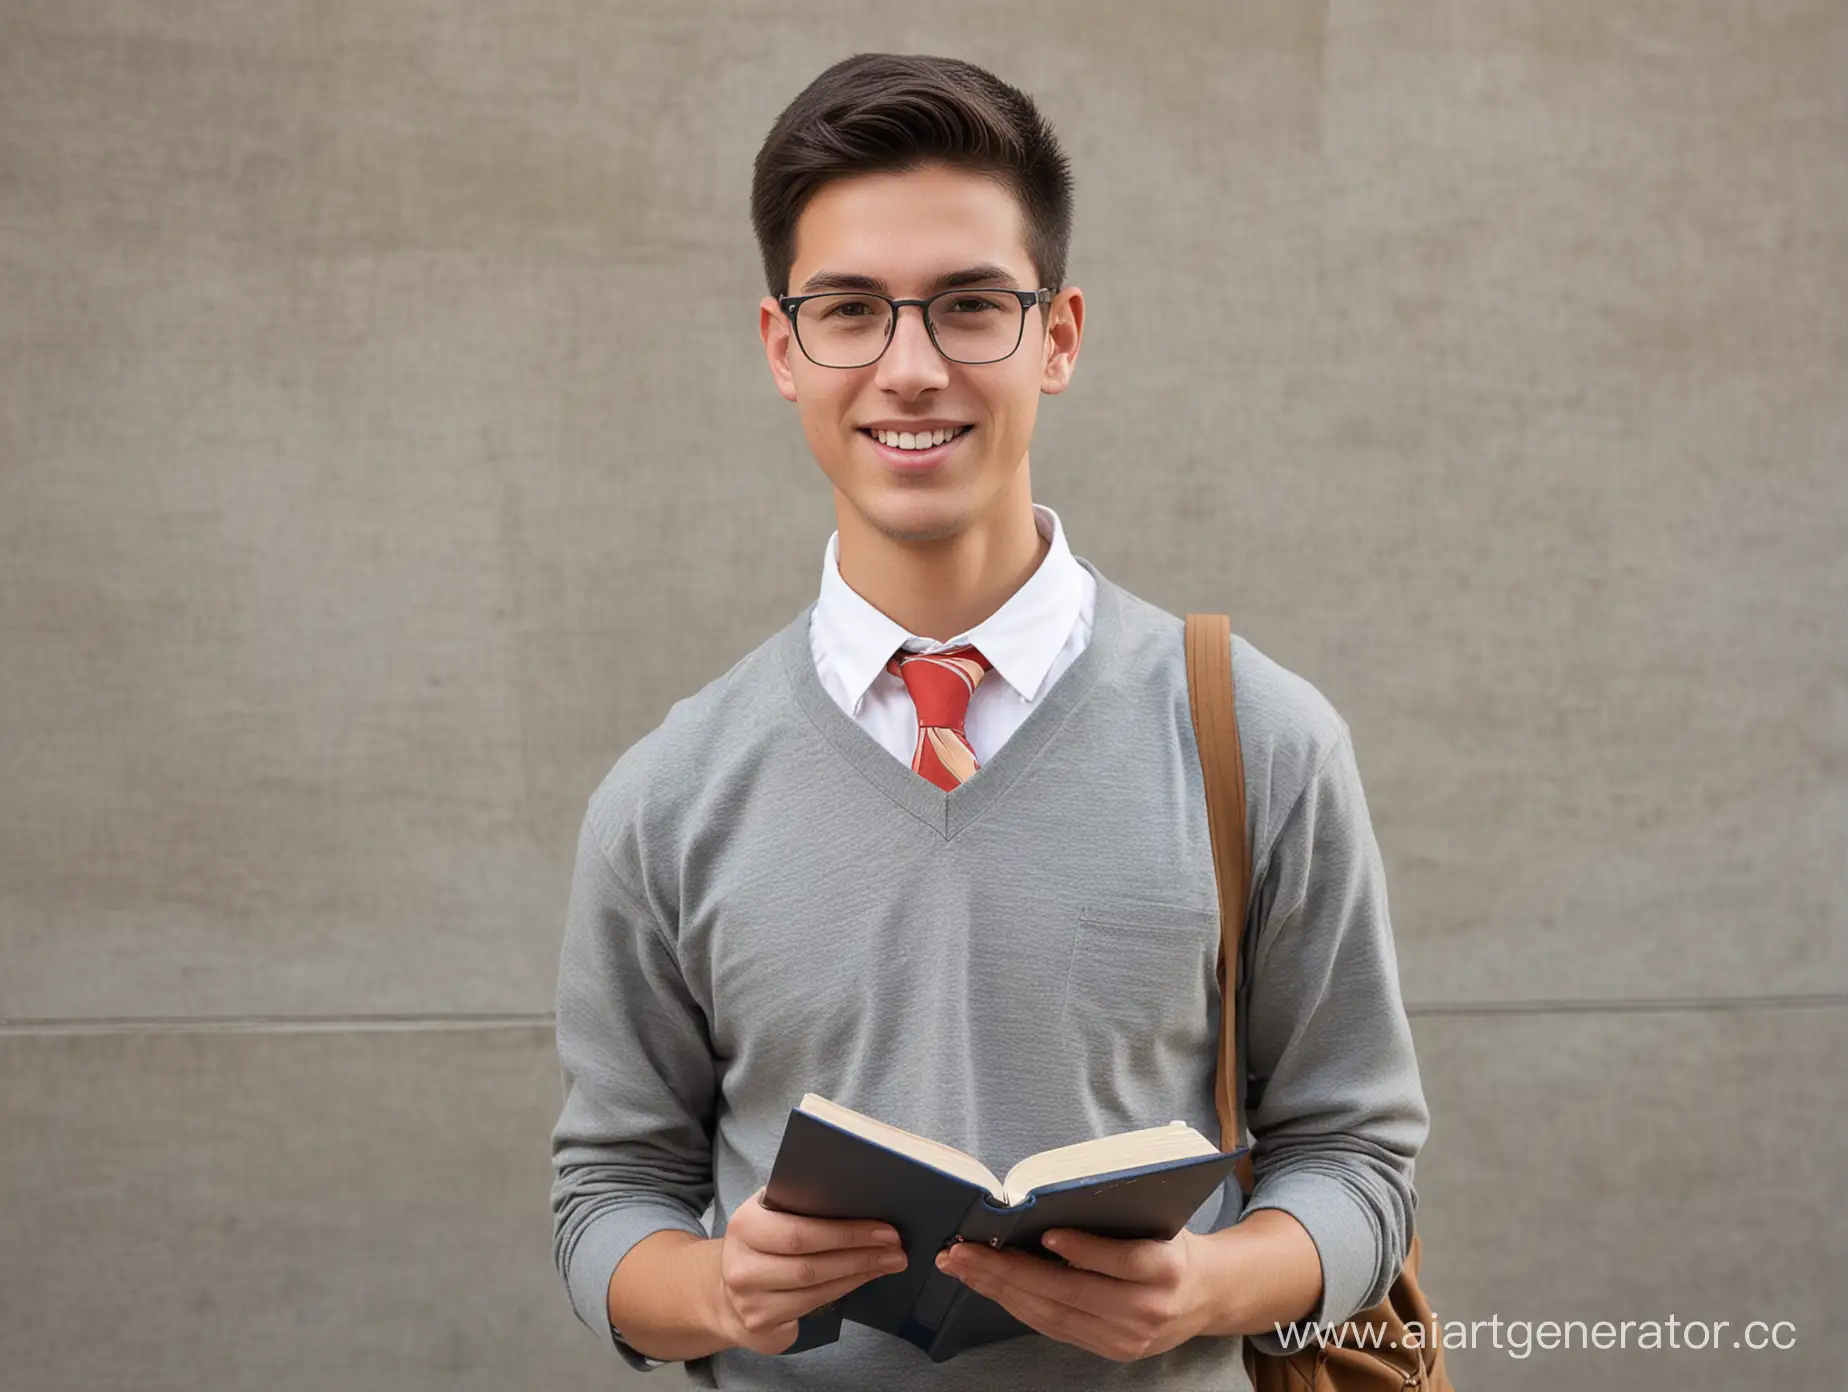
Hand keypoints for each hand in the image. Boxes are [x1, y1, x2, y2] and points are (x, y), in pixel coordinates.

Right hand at [711, 1186, 910, 1354]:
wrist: (727, 1291)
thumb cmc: (762, 1244)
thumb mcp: (769, 1215)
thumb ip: (799, 1204)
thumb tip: (857, 1196)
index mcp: (745, 1225)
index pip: (800, 1232)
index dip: (846, 1233)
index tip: (885, 1228)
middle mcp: (741, 1266)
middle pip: (811, 1264)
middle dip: (861, 1255)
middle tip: (896, 1248)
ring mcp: (749, 1301)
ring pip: (816, 1289)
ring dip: (859, 1274)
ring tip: (889, 1262)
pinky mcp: (761, 1326)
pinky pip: (812, 1307)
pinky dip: (844, 1290)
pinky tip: (863, 1279)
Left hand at [934, 1225, 1215, 1362]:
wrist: (1205, 1296)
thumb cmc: (1170, 1244)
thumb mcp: (1158, 1221)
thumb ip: (1115, 1217)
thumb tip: (1051, 1201)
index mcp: (1166, 1267)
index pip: (1122, 1260)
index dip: (1084, 1250)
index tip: (1046, 1233)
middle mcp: (1147, 1309)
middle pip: (1071, 1293)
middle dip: (1009, 1272)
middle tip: (963, 1252)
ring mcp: (1127, 1338)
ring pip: (1054, 1316)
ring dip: (1001, 1290)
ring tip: (962, 1267)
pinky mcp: (1111, 1352)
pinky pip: (1055, 1328)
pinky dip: (1018, 1305)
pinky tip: (990, 1285)